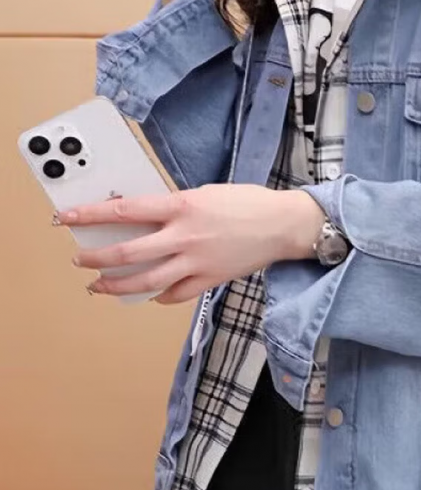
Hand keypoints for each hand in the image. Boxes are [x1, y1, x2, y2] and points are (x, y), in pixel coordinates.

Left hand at [59, 185, 325, 304]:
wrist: (283, 225)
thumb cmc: (248, 203)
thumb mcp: (204, 193)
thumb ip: (174, 206)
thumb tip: (143, 216)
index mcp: (182, 207)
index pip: (124, 211)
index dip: (91, 215)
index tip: (68, 217)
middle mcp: (184, 236)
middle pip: (127, 252)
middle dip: (96, 258)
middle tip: (80, 258)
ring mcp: (196, 262)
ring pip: (145, 280)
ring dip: (116, 284)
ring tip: (98, 285)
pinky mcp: (209, 280)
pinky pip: (175, 294)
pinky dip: (158, 296)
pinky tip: (149, 294)